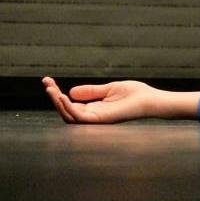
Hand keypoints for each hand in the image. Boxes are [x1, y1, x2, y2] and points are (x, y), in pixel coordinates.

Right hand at [41, 77, 195, 123]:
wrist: (151, 99)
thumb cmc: (136, 94)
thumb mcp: (109, 89)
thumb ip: (91, 91)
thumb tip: (71, 91)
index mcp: (94, 109)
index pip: (70, 104)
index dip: (57, 94)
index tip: (48, 80)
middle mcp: (93, 116)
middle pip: (66, 111)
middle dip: (53, 97)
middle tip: (46, 82)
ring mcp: (97, 120)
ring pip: (69, 116)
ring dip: (57, 102)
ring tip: (51, 89)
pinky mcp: (101, 120)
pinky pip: (80, 118)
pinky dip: (69, 108)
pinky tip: (63, 96)